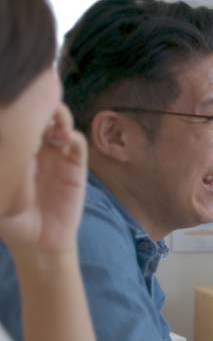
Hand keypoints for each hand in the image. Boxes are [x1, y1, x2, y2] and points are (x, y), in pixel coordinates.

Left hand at [0, 104, 86, 251]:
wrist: (38, 242)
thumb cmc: (11, 219)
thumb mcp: (1, 191)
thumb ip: (7, 162)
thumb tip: (10, 135)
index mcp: (14, 152)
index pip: (18, 121)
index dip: (19, 106)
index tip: (17, 98)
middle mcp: (35, 148)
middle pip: (40, 115)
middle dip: (38, 104)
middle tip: (36, 101)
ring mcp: (57, 155)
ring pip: (60, 124)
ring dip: (58, 116)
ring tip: (53, 119)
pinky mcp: (76, 166)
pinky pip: (77, 144)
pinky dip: (73, 136)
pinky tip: (65, 138)